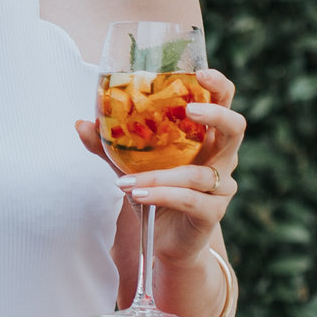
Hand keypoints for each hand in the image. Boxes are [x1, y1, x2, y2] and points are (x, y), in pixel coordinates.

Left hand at [76, 66, 243, 264]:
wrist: (165, 243)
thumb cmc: (156, 195)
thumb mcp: (130, 166)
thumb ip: (109, 146)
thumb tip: (81, 123)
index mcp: (207, 139)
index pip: (224, 104)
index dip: (219, 86)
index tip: (202, 72)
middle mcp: (222, 159)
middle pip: (235, 129)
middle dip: (216, 114)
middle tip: (190, 108)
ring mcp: (222, 188)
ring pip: (198, 174)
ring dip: (159, 175)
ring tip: (127, 181)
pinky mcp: (213, 213)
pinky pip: (189, 199)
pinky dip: (161, 195)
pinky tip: (137, 195)